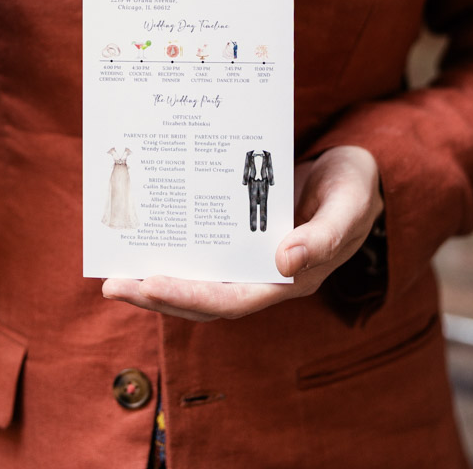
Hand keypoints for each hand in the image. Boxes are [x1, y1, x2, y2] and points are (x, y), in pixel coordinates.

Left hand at [102, 146, 382, 321]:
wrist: (358, 174)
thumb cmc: (355, 188)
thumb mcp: (348, 206)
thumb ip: (322, 236)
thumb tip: (284, 261)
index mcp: (292, 277)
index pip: (234, 299)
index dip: (192, 295)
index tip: (151, 285)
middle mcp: (267, 276)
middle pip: (206, 299)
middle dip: (158, 296)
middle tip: (113, 285)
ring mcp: (253, 259)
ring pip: (200, 281)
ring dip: (158, 282)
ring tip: (117, 273)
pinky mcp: (243, 239)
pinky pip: (205, 254)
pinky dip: (176, 253)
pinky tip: (148, 241)